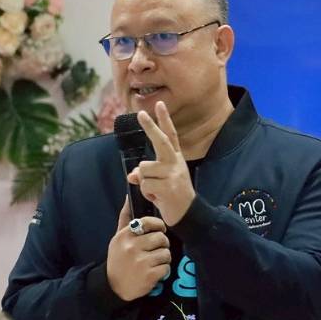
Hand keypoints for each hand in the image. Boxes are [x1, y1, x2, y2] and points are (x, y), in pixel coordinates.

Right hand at [105, 196, 169, 301]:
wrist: (113, 287)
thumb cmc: (118, 259)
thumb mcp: (118, 238)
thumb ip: (126, 217)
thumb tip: (129, 196)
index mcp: (125, 236)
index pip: (148, 222)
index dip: (158, 226)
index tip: (159, 231)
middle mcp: (132, 247)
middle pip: (161, 238)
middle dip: (162, 244)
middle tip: (156, 250)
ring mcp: (140, 262)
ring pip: (166, 253)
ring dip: (163, 259)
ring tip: (154, 262)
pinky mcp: (148, 276)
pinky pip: (166, 268)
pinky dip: (163, 271)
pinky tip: (153, 273)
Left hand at [128, 102, 196, 225]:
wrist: (188, 214)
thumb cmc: (173, 196)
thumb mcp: (160, 182)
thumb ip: (146, 174)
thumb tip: (132, 175)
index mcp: (176, 158)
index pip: (171, 135)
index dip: (165, 120)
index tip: (159, 104)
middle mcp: (175, 163)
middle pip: (161, 141)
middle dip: (150, 127)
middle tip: (140, 114)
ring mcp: (173, 174)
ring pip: (144, 169)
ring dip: (145, 182)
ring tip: (156, 191)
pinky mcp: (168, 186)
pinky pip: (145, 184)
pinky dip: (147, 193)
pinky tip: (158, 198)